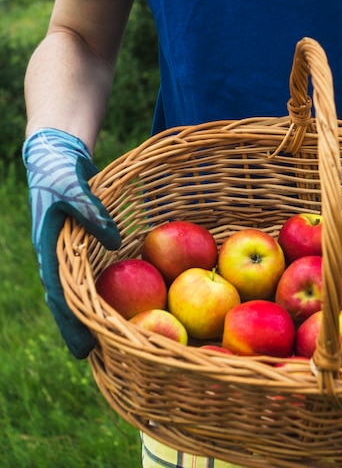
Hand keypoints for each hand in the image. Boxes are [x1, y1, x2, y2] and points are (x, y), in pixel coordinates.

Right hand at [23, 128, 120, 357]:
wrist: (55, 159)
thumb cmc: (61, 173)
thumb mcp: (73, 187)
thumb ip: (92, 212)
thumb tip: (116, 242)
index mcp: (50, 251)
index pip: (61, 296)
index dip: (72, 324)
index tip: (83, 349)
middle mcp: (56, 258)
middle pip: (68, 301)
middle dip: (80, 328)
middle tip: (94, 357)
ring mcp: (67, 254)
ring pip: (77, 291)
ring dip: (89, 315)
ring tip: (106, 340)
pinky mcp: (80, 247)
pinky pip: (90, 275)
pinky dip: (98, 293)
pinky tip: (116, 304)